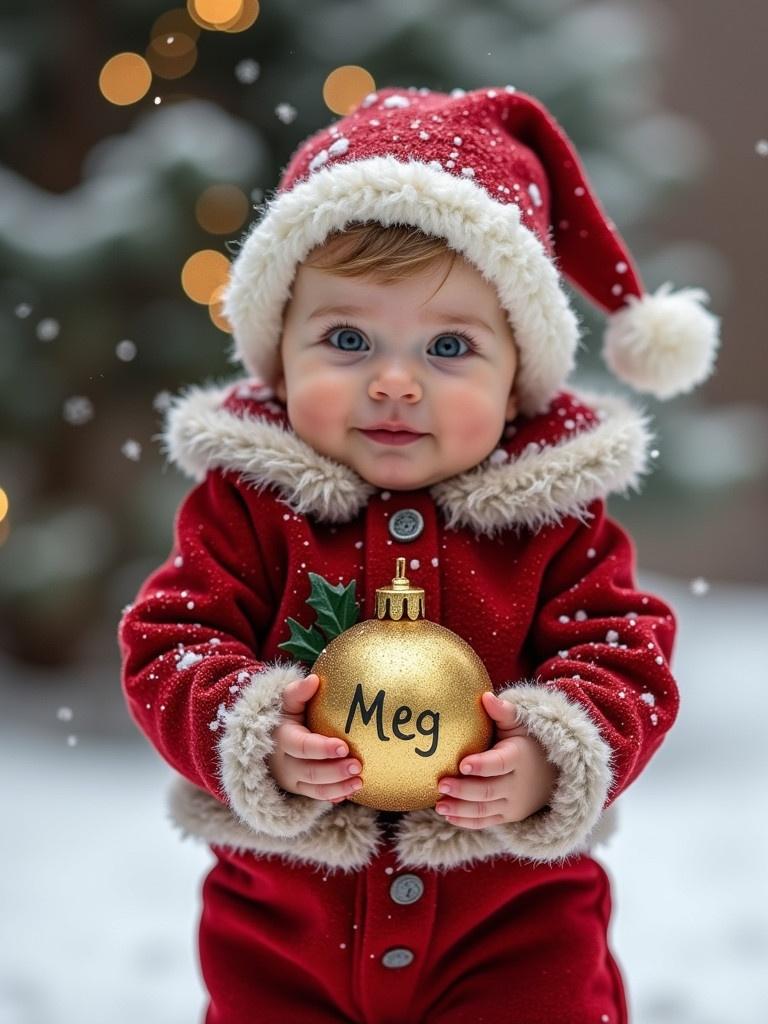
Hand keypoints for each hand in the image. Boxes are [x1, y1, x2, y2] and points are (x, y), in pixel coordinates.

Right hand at [267, 674, 363, 803]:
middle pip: (310, 772)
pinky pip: (316, 798)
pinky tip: (352, 792)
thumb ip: (298, 691)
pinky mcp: (298, 790)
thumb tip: (314, 679)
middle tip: (358, 766)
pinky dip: (333, 797)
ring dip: (338, 787)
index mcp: (282, 739)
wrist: (265, 741)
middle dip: (335, 771)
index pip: (302, 747)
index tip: (344, 747)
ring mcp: (291, 780)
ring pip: (314, 790)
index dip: (322, 749)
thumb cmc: (285, 717)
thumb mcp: (287, 702)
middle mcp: (284, 763)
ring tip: (360, 782)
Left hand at [435, 691, 557, 829]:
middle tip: (441, 783)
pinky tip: (447, 816)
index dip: (483, 765)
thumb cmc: (526, 742)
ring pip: (485, 810)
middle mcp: (517, 784)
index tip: (463, 763)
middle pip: (488, 790)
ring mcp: (513, 804)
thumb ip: (503, 712)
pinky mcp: (507, 816)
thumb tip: (486, 696)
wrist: (550, 774)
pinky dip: (466, 822)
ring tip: (439, 805)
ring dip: (461, 809)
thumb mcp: (518, 724)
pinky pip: (486, 822)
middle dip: (464, 789)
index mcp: (519, 758)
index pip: (501, 763)